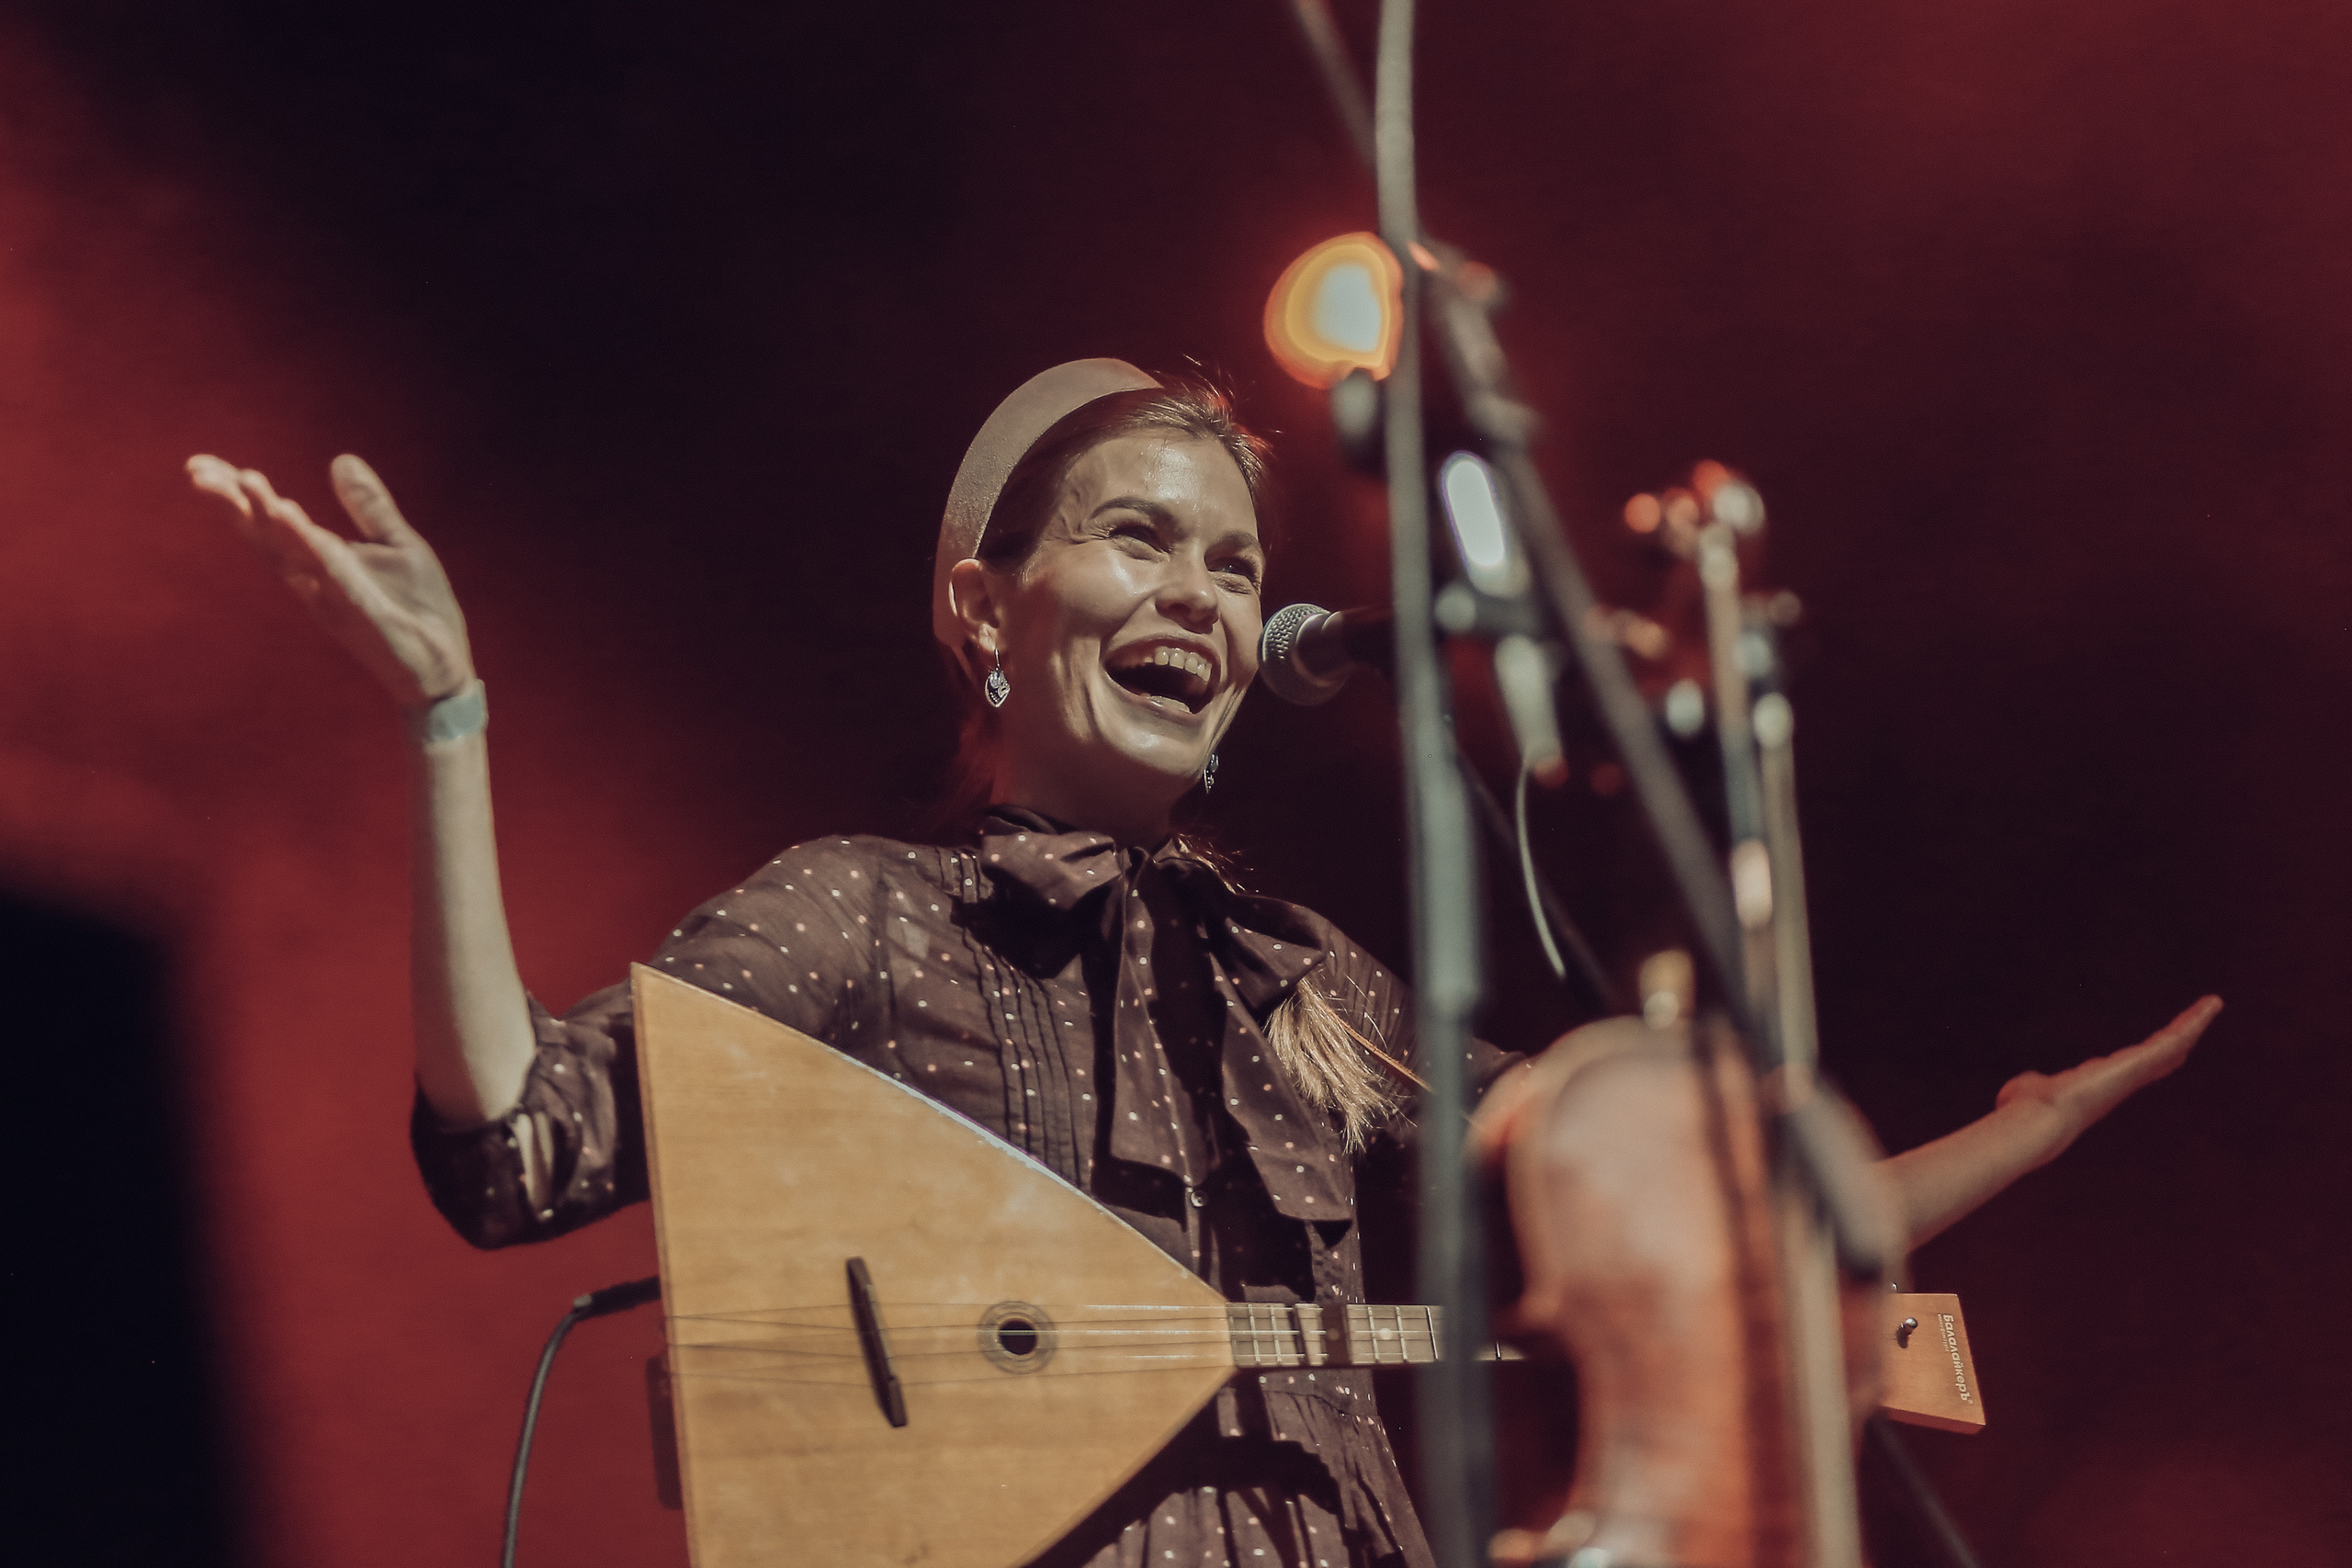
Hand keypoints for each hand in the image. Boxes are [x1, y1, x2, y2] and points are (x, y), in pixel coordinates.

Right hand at [188, 453, 476, 708]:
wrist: (444, 669)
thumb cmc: (416, 609)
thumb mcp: (395, 544)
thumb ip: (368, 506)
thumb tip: (340, 458)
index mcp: (319, 562)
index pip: (269, 523)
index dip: (237, 494)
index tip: (200, 464)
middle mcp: (316, 580)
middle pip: (265, 537)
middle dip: (233, 504)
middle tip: (197, 471)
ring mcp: (335, 597)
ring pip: (292, 554)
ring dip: (269, 519)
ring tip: (248, 482)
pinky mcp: (363, 612)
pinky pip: (332, 575)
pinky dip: (311, 548)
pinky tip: (291, 518)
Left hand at [1995, 994, 2223, 1162]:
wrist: (2039, 1118)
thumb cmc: (2029, 1110)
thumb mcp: (2029, 1091)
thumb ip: (2031, 1087)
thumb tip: (2015, 1092)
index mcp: (2099, 1085)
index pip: (2129, 1067)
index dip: (2148, 1057)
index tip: (2164, 1047)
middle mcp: (2122, 1080)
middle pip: (2159, 1056)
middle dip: (2180, 1038)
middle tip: (2199, 1020)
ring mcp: (2134, 1072)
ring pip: (2172, 1045)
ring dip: (2193, 1024)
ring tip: (2211, 1004)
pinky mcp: (2141, 1062)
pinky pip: (2174, 1038)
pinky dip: (2193, 1021)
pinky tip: (2209, 1004)